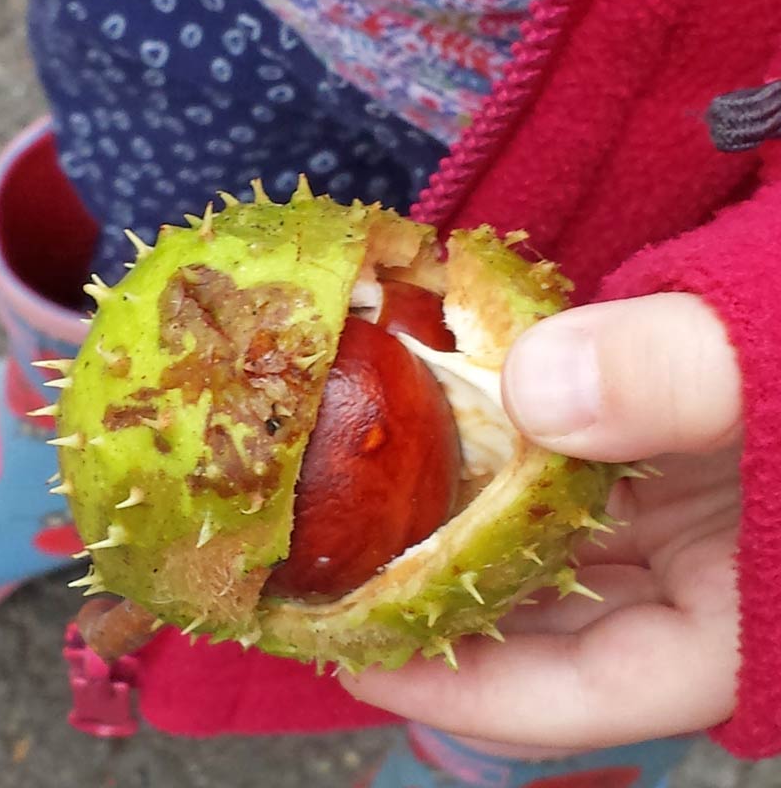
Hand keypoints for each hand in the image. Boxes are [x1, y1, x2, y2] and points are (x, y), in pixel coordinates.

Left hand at [341, 293, 742, 752]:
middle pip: (544, 629)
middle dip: (445, 612)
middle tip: (336, 584)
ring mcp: (674, 519)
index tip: (363, 665)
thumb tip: (537, 387)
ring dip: (461, 538)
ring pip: (544, 555)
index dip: (470, 695)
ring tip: (367, 519)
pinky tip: (442, 444)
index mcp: (737, 620)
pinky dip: (501, 468)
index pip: (585, 695)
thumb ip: (686, 378)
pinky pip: (560, 480)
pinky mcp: (655, 458)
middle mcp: (697, 581)